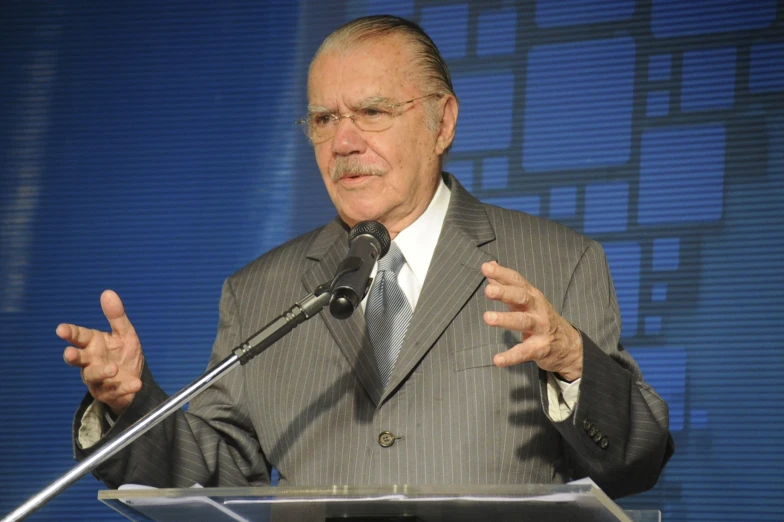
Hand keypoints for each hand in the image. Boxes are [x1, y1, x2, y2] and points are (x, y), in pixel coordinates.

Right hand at [59, 290, 143, 414]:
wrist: (134, 379)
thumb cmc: (124, 353)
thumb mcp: (125, 333)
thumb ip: (116, 316)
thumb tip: (107, 292)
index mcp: (93, 344)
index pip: (79, 336)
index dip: (69, 333)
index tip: (61, 329)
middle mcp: (91, 361)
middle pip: (78, 359)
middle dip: (73, 356)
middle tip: (70, 354)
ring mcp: (98, 379)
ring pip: (94, 376)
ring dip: (102, 372)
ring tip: (114, 368)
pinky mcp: (110, 393)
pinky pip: (116, 392)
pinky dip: (125, 388)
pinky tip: (135, 384)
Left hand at [482, 262, 582, 380]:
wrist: (568, 345)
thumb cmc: (540, 317)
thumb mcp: (525, 299)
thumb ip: (506, 284)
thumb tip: (489, 265)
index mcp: (531, 295)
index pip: (516, 281)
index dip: (502, 274)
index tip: (485, 267)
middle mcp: (537, 308)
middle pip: (521, 297)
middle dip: (505, 293)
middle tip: (488, 290)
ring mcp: (541, 328)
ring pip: (523, 322)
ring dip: (505, 320)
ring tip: (488, 317)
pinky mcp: (540, 348)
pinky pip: (524, 352)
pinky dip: (511, 356)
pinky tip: (497, 360)